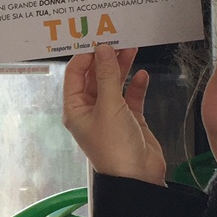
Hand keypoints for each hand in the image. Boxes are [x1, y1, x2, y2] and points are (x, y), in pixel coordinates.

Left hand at [62, 44, 166, 183]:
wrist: (137, 179)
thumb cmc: (115, 148)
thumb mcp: (109, 107)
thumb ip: (107, 76)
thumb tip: (103, 49)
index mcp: (76, 109)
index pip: (75, 75)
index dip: (84, 56)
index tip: (97, 38)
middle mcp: (90, 111)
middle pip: (95, 77)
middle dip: (105, 58)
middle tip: (117, 38)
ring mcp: (110, 115)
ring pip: (114, 84)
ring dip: (122, 67)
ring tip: (132, 47)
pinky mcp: (130, 120)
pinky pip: (131, 97)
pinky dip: (136, 85)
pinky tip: (142, 74)